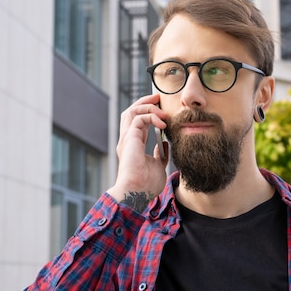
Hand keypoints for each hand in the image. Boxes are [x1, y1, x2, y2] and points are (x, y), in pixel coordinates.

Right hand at [107, 94, 168, 209]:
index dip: (148, 112)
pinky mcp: (129, 139)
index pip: (136, 122)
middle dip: (144, 102)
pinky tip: (162, 124)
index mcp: (132, 145)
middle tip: (158, 97)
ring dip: (147, 106)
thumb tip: (164, 144)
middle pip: (130, 112)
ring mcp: (126, 139)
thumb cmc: (146, 185)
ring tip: (161, 108)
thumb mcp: (158, 166)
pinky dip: (151, 117)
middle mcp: (127, 140)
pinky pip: (139, 119)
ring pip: (132, 111)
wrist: (137, 193)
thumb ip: (160, 155)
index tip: (162, 109)